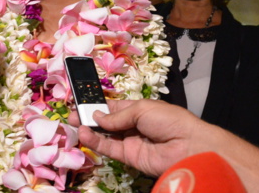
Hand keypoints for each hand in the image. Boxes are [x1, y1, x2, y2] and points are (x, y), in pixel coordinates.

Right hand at [69, 99, 203, 175]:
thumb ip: (118, 115)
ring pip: (106, 135)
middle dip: (90, 117)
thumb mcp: (142, 109)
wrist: (187, 146)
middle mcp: (134, 125)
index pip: (115, 107)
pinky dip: (95, 141)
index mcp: (140, 109)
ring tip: (74, 122)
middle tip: (72, 114)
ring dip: (90, 129)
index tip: (82, 102)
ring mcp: (131, 141)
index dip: (99, 105)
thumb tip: (97, 116)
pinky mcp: (129, 156)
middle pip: (108, 121)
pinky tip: (84, 133)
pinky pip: (108, 148)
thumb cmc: (170, 120)